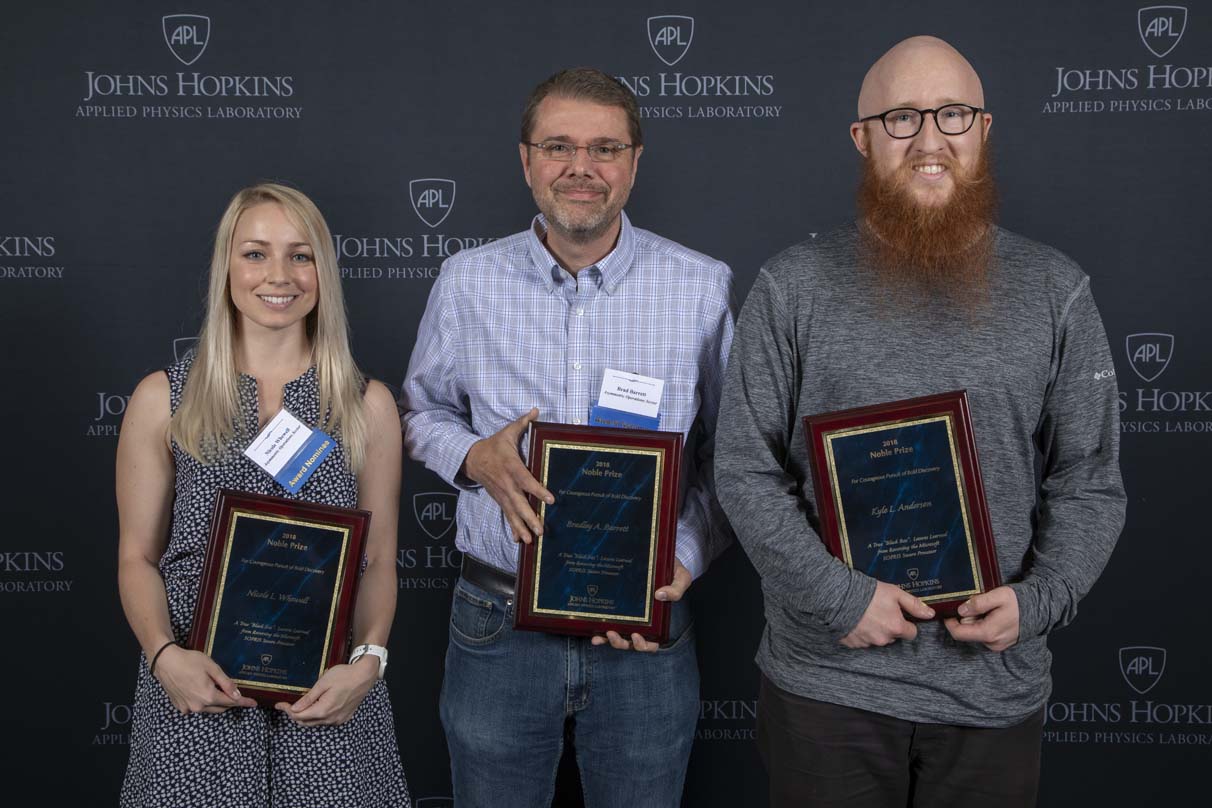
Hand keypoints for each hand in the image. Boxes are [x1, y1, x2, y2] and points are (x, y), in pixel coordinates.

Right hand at [153, 645, 256, 713]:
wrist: (165, 662)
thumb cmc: (189, 661)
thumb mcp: (212, 668)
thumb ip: (226, 682)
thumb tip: (237, 694)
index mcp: (208, 696)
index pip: (231, 702)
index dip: (243, 702)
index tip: (253, 703)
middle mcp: (198, 706)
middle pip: (221, 707)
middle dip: (229, 701)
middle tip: (233, 691)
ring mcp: (188, 708)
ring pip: (209, 709)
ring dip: (215, 701)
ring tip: (215, 687)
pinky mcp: (180, 707)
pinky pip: (196, 707)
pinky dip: (202, 702)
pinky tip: (199, 689)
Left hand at [275, 656, 378, 725]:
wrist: (365, 676)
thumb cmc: (344, 676)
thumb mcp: (323, 683)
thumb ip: (308, 698)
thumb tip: (294, 709)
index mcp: (323, 710)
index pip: (298, 716)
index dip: (287, 710)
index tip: (279, 704)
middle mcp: (330, 719)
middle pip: (305, 722)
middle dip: (294, 714)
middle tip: (288, 703)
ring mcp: (338, 720)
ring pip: (315, 723)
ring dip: (306, 716)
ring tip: (302, 704)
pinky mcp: (344, 717)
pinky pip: (326, 721)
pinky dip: (317, 716)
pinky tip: (317, 706)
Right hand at [463, 407, 553, 542]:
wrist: (471, 459)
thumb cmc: (494, 446)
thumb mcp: (506, 432)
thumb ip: (523, 423)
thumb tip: (536, 410)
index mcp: (511, 466)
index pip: (526, 480)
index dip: (537, 490)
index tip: (551, 499)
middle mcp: (506, 484)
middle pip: (519, 502)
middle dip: (530, 517)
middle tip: (541, 529)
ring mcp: (502, 494)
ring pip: (513, 513)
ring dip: (522, 527)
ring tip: (532, 541)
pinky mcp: (500, 500)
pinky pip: (507, 516)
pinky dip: (513, 528)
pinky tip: (521, 541)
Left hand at [591, 560, 691, 651]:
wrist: (660, 556)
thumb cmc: (672, 570)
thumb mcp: (681, 577)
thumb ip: (677, 588)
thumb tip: (661, 595)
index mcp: (657, 620)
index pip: (652, 642)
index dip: (644, 645)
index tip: (637, 636)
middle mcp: (641, 622)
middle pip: (631, 643)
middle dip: (621, 643)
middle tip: (614, 634)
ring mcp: (627, 616)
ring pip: (618, 637)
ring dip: (609, 639)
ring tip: (605, 632)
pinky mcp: (616, 608)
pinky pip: (607, 623)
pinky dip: (600, 632)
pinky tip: (593, 632)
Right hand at [840, 581, 934, 648]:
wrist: (840, 596)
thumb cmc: (868, 593)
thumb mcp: (895, 593)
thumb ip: (914, 605)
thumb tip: (930, 614)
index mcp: (896, 627)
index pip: (911, 633)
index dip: (906, 624)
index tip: (898, 615)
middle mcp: (883, 639)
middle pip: (893, 636)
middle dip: (889, 627)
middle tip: (880, 612)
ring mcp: (867, 643)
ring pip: (877, 639)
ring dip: (874, 630)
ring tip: (866, 615)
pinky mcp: (853, 644)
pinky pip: (862, 641)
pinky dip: (861, 633)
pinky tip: (857, 621)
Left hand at [944, 586, 1019, 651]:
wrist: (1038, 609)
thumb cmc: (1018, 602)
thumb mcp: (998, 596)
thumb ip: (978, 603)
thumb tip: (961, 610)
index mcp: (988, 633)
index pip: (959, 634)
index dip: (949, 623)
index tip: (948, 612)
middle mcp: (991, 643)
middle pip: (966, 632)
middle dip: (966, 618)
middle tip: (977, 605)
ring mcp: (996, 645)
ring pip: (975, 633)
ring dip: (976, 621)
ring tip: (989, 610)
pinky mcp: (1000, 643)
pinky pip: (984, 634)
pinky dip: (984, 624)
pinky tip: (994, 615)